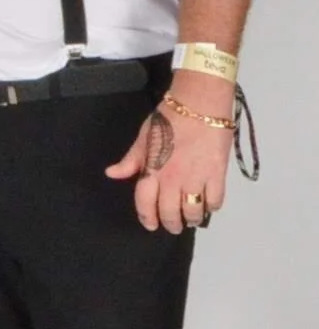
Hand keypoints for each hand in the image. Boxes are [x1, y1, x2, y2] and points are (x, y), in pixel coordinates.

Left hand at [105, 100, 232, 232]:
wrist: (200, 102)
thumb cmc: (169, 117)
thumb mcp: (144, 137)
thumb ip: (130, 160)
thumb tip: (112, 173)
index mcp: (152, 170)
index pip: (145, 203)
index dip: (148, 218)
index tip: (151, 224)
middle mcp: (173, 179)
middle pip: (170, 213)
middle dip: (172, 224)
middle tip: (174, 226)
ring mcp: (196, 178)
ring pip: (193, 211)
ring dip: (192, 219)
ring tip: (192, 218)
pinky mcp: (217, 174)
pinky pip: (215, 200)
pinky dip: (212, 206)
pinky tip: (209, 204)